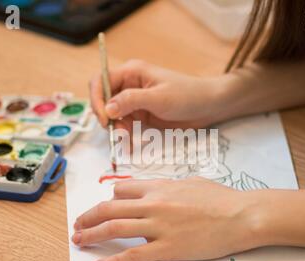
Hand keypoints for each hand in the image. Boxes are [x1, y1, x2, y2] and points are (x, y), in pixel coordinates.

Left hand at [72, 177, 266, 260]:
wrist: (241, 215)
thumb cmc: (221, 198)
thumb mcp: (192, 182)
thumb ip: (170, 185)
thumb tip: (159, 188)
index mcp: (159, 186)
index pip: (121, 189)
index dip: (109, 199)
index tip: (103, 207)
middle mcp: (153, 204)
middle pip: (110, 208)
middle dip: (89, 217)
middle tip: (78, 225)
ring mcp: (159, 226)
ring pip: (114, 228)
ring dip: (92, 235)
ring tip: (78, 241)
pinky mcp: (167, 248)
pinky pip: (133, 255)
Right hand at [90, 60, 227, 130]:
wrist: (208, 107)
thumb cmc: (187, 95)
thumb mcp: (158, 98)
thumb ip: (131, 101)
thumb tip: (107, 108)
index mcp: (131, 72)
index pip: (101, 81)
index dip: (96, 99)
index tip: (104, 118)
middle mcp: (129, 85)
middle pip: (103, 100)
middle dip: (106, 117)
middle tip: (117, 132)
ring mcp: (134, 101)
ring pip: (113, 115)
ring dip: (116, 128)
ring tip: (128, 139)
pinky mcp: (140, 114)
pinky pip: (124, 124)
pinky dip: (124, 134)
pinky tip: (130, 143)